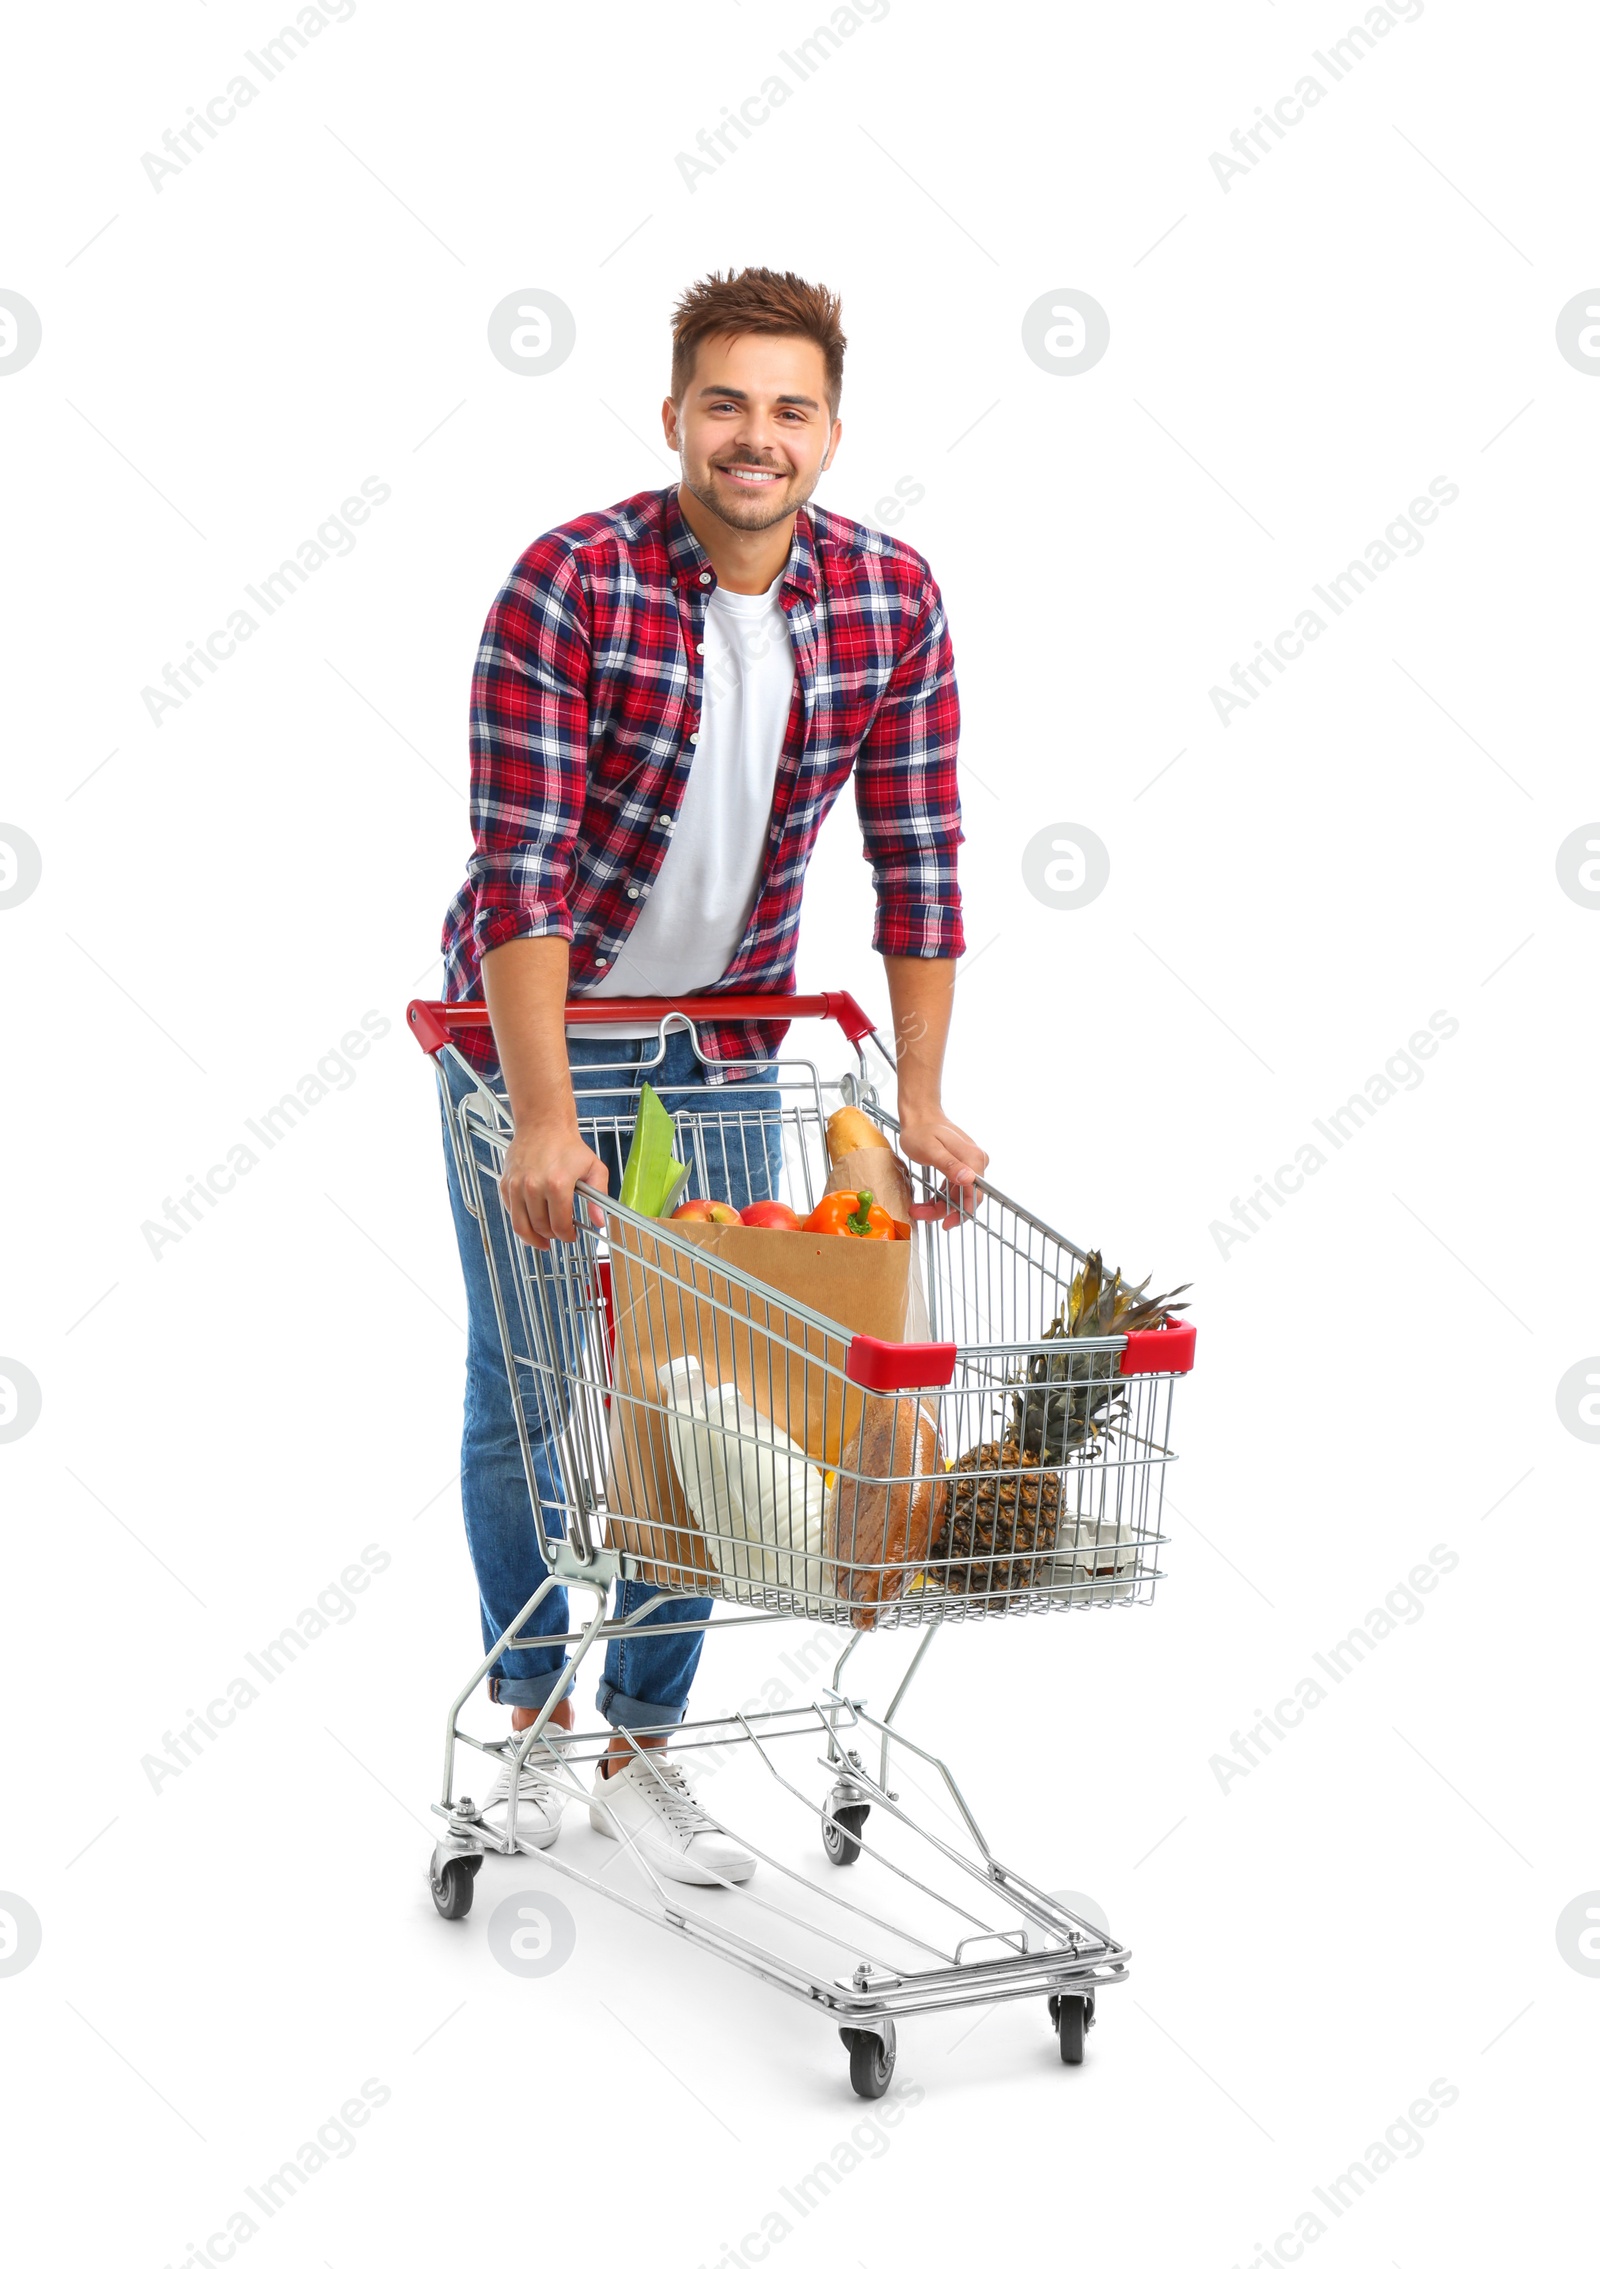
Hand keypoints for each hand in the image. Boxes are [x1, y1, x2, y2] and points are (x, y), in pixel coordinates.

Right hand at [499, 1121, 608, 1248]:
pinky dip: (520, 1221)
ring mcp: (516, 1186)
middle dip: (552, 1236)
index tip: (571, 1236)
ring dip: (533, 1237)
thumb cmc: (568, 1146)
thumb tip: (600, 1222)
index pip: (559, 1225)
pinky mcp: (506, 1184)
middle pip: (541, 1228)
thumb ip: (599, 1197)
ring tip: (542, 1241)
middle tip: (559, 1234)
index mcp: (557, 1185)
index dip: (567, 1236)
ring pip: (521, 1226)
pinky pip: (510, 1212)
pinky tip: (530, 1222)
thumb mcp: (594, 1168)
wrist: (543, 1125)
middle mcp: (533, 1187)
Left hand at [895, 1105, 987, 1226]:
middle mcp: (976, 1162)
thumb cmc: (921, 1131)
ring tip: (917, 1209)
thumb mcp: (931, 1149)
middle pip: (965, 1198)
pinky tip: (926, 1202)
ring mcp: (969, 1164)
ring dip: (939, 1206)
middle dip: (944, 1211)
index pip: (975, 1195)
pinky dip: (940, 1197)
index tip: (945, 1224)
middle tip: (920, 1214)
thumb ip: (949, 1165)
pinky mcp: (961, 1166)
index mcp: (973, 1159)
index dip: (961, 1213)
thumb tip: (968, 1179)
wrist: (920, 1115)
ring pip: (958, 1195)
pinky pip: (953, 1188)